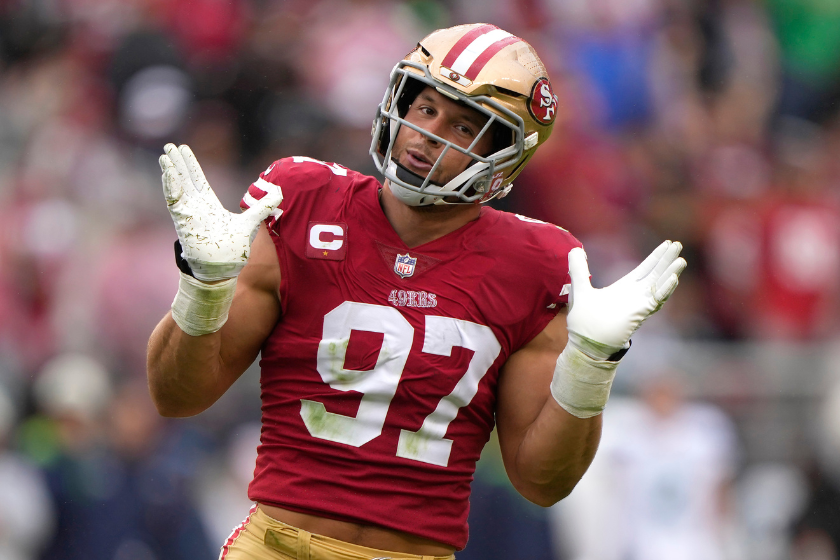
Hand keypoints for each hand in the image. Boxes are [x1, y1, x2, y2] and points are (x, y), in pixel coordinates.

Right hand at [160, 143, 282, 281]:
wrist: (223, 269)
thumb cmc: (234, 250)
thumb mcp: (251, 222)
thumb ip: (263, 206)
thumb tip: (280, 192)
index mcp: (209, 205)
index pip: (198, 179)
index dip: (191, 164)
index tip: (183, 148)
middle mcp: (196, 207)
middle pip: (184, 179)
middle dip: (177, 162)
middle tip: (169, 145)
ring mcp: (188, 214)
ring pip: (176, 187)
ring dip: (171, 171)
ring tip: (164, 155)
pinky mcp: (183, 222)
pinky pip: (174, 201)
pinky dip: (171, 187)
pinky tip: (168, 172)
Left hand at [565, 241, 685, 358]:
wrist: (585, 343)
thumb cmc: (584, 321)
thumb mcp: (579, 288)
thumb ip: (578, 268)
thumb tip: (575, 249)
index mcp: (624, 288)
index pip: (644, 269)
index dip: (656, 257)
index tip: (666, 244)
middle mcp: (635, 296)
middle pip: (656, 274)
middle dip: (666, 260)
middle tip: (678, 245)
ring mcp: (639, 305)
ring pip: (659, 286)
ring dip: (670, 273)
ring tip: (681, 260)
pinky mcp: (639, 313)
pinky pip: (655, 300)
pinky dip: (665, 290)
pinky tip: (673, 278)